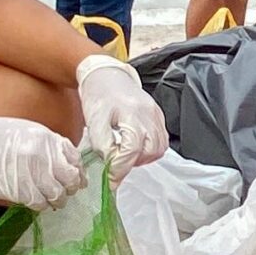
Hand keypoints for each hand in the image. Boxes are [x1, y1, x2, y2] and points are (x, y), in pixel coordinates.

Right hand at [0, 114, 85, 209]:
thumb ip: (45, 145)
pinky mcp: (19, 190)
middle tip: (65, 192)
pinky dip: (41, 205)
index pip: (74, 158)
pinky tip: (37, 202)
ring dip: (57, 199)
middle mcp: (42, 155)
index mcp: (44, 137)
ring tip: (52, 200)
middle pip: (69, 178)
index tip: (77, 179)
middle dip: (70, 188)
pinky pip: (39, 203)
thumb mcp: (23, 131)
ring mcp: (31, 173)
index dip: (77, 171)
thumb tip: (61, 162)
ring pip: (57, 194)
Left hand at [74, 54, 168, 181]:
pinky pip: (162, 140)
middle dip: (132, 163)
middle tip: (116, 162)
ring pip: (159, 148)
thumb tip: (112, 165)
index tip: (110, 180)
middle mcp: (149, 114)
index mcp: (132, 114)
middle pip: (150, 151)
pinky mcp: (158, 116)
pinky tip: (135, 147)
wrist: (106, 74)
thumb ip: (103, 145)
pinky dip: (150, 150)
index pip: (131, 150)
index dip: (120, 169)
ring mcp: (156, 115)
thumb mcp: (93, 121)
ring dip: (143, 158)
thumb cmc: (98, 95)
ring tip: (125, 154)